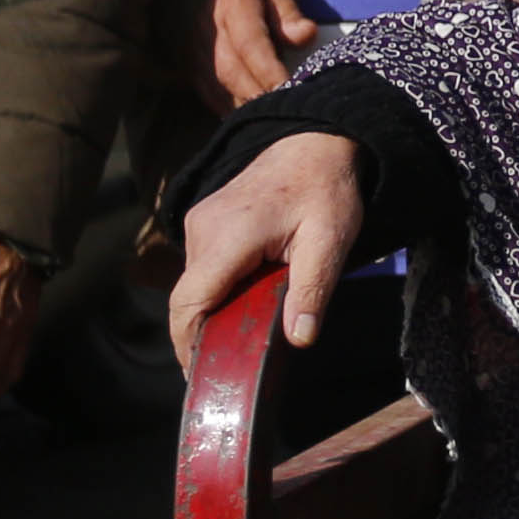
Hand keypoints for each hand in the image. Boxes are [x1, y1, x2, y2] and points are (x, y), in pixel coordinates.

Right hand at [169, 131, 370, 356]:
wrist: (315, 142)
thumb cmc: (326, 189)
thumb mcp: (331, 241)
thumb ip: (313, 290)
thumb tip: (300, 339)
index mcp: (229, 235)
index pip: (190, 302)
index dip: (188, 344)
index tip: (201, 376)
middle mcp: (202, 229)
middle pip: (188, 299)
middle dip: (201, 337)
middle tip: (227, 372)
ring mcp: (199, 224)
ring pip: (195, 285)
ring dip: (212, 314)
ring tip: (241, 344)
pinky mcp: (205, 223)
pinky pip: (202, 269)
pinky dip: (217, 293)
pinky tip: (243, 309)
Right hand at [205, 0, 324, 108]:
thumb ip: (289, 15)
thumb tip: (306, 34)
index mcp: (234, 6)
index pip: (249, 42)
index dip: (268, 69)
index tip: (289, 88)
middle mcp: (209, 30)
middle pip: (231, 70)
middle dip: (258, 95)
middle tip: (285, 113)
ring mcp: (195, 50)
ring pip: (218, 87)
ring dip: (244, 107)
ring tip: (271, 120)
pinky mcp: (191, 67)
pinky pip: (209, 94)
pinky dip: (229, 109)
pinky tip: (251, 119)